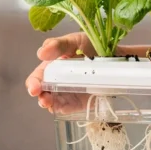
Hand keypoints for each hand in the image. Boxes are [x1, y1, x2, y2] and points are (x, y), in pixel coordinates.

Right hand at [25, 33, 150, 113]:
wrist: (116, 57)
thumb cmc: (92, 47)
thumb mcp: (75, 41)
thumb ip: (58, 45)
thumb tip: (41, 53)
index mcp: (53, 66)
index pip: (38, 77)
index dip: (33, 83)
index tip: (34, 88)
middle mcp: (57, 81)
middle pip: (43, 92)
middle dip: (40, 96)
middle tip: (43, 98)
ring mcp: (68, 92)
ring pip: (54, 102)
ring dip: (50, 104)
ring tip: (49, 103)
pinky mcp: (79, 102)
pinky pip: (69, 107)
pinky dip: (64, 108)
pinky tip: (61, 108)